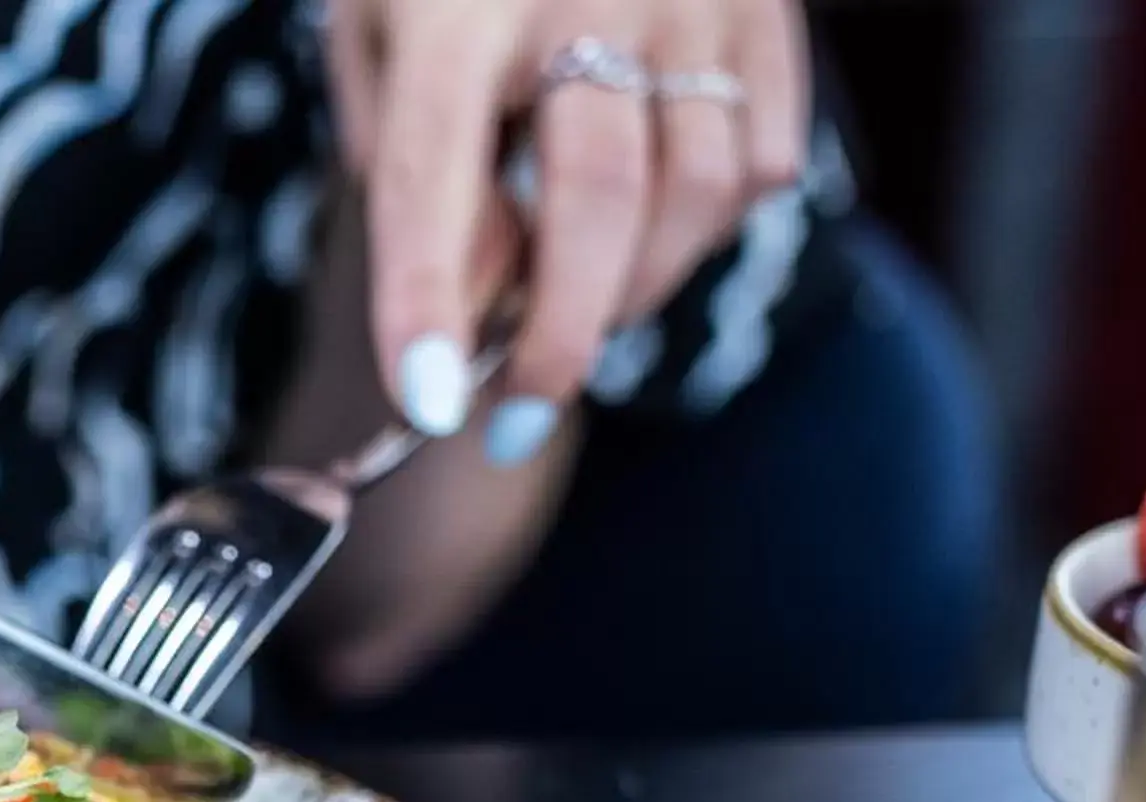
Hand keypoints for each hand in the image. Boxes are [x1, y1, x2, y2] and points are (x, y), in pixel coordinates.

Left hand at [326, 0, 807, 459]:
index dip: (426, 297)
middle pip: (593, 201)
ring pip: (690, 196)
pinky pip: (759, 165)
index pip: (430, 173)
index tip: (429, 404)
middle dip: (555, 337)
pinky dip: (703, 227)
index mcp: (456, 5)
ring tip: (578, 307)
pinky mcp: (766, 12)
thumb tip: (476, 300)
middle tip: (515, 417)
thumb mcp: (379, 32)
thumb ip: (406, 165)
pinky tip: (648, 221)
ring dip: (631, 288)